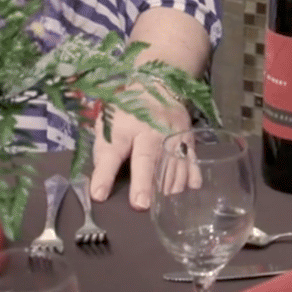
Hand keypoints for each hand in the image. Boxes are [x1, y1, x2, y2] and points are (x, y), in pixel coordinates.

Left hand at [87, 84, 193, 209]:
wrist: (160, 86)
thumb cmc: (128, 111)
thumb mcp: (108, 124)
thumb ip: (104, 152)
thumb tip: (100, 186)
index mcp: (126, 126)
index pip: (113, 150)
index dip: (105, 173)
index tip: (99, 195)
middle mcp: (151, 130)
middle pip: (148, 158)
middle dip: (145, 183)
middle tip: (141, 205)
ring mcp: (173, 134)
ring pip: (171, 164)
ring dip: (167, 186)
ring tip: (163, 204)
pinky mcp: (189, 139)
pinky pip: (192, 160)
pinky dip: (191, 177)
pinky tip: (187, 190)